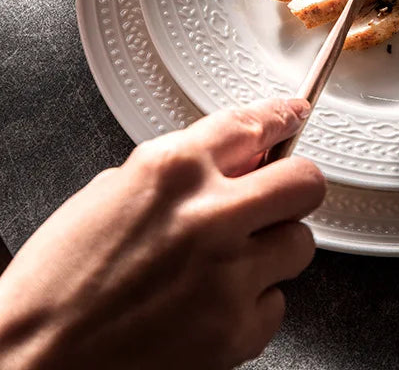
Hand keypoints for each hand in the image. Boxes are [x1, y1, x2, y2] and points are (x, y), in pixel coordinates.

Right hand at [0, 98, 325, 369]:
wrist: (30, 362)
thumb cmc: (59, 282)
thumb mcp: (112, 193)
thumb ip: (181, 170)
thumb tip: (238, 160)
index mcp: (172, 170)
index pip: (254, 124)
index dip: (281, 117)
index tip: (294, 117)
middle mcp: (208, 216)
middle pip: (304, 181)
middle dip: (295, 186)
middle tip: (277, 199)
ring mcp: (227, 275)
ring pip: (300, 243)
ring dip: (274, 249)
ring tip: (230, 263)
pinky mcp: (234, 331)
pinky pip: (277, 304)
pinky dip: (254, 304)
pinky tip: (215, 306)